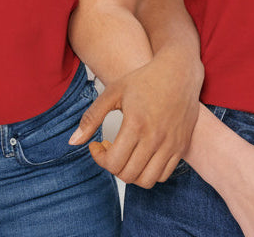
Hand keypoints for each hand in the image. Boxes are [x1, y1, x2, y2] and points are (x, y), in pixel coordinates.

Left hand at [69, 48, 202, 186]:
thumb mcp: (113, 91)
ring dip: (131, 172)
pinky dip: (150, 172)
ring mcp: (171, 144)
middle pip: (128, 175)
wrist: (179, 72)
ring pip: (147, 180)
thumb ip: (92, 117)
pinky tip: (142, 153)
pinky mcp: (181, 147)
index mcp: (136, 124)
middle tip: (110, 148)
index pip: (113, 163)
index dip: (100, 158)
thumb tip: (73, 142)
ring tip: (126, 153)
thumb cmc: (145, 79)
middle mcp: (155, 137)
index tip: (97, 144)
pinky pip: (164, 175)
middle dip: (113, 166)